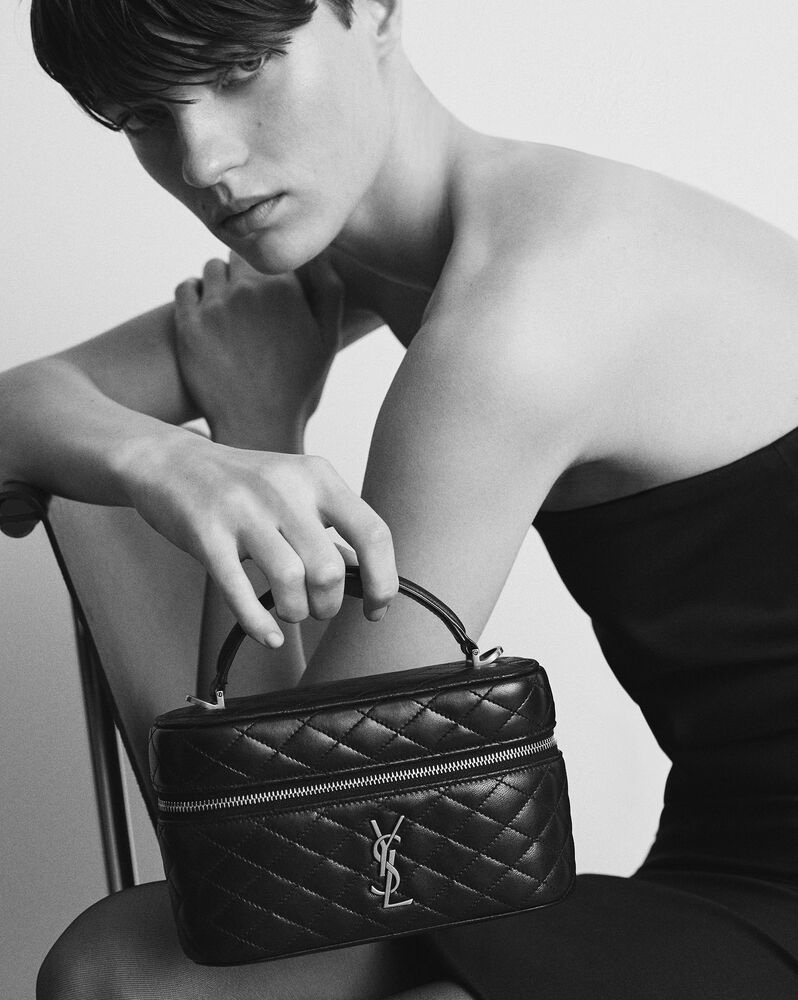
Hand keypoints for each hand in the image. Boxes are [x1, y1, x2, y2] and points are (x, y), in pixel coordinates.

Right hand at [120, 431, 396, 645]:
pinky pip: (239, 591)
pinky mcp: (206, 534)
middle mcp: (285, 489)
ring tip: (289, 611)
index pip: (372, 533)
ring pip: (290, 581)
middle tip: (317, 608)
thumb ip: (330, 528)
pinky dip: (259, 624)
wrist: (172, 461)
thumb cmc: (243, 484)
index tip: (376, 608)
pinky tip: (267, 634)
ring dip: (296, 612)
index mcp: (318, 476)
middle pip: (329, 569)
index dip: (383, 581)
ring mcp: (243, 510)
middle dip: (329, 604)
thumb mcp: (295, 489)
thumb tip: (366, 578)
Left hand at [173, 253, 343, 439]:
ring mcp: (215, 306)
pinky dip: (194, 294)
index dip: (272, 270)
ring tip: (228, 310)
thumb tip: (318, 253)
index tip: (272, 290)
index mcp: (285, 289)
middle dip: (246, 274)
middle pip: (240, 257)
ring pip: (212, 268)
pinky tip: (205, 314)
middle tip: (249, 302)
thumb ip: (329, 290)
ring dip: (220, 283)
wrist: (258, 428)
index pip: (272, 254)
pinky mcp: (187, 324)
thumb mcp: (328, 339)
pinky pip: (185, 287)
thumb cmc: (298, 387)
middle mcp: (248, 290)